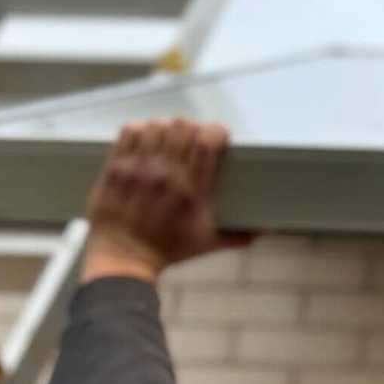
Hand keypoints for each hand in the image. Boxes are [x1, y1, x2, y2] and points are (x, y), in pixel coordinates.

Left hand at [82, 118, 254, 284]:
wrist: (126, 259)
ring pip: (157, 125)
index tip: (220, 135)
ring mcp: (138, 169)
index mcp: (192, 191)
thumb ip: (240, 236)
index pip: (206, 142)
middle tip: (194, 138)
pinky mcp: (116, 167)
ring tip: (170, 140)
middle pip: (182, 126)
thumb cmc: (169, 250)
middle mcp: (165, 175)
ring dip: (167, 128)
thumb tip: (267, 231)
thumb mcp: (209, 243)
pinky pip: (130, 131)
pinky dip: (141, 130)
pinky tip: (147, 140)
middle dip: (193, 127)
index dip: (216, 130)